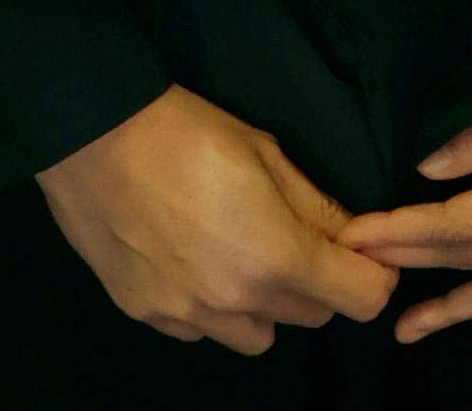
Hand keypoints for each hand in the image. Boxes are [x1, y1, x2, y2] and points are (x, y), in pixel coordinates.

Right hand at [37, 86, 396, 355]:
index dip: (375, 272)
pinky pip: (202, 331)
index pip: (361, 298)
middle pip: (313, 317)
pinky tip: (201, 261)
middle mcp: (232, 303)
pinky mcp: (145, 316)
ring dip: (269, 304)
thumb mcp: (270, 156)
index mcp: (275, 258)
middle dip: (324, 282)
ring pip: (257, 336)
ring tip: (249, 254)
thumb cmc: (192, 135)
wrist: (96, 141)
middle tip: (306, 238)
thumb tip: (353, 235)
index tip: (364, 248)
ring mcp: (185, 316)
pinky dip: (216, 308)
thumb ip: (317, 207)